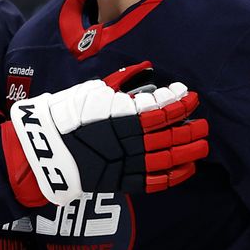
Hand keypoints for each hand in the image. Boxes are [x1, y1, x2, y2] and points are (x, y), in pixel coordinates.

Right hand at [2, 62, 208, 205]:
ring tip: (203, 144)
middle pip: (173, 133)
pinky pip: (156, 181)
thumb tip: (144, 68)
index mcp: (127, 115)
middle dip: (191, 127)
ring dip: (190, 150)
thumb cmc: (68, 114)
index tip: (189, 95)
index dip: (181, 102)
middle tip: (203, 122)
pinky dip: (175, 176)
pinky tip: (188, 168)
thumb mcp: (95, 89)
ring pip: (170, 157)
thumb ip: (123, 81)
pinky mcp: (124, 181)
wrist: (46, 148)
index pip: (164, 108)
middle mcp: (133, 139)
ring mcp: (130, 162)